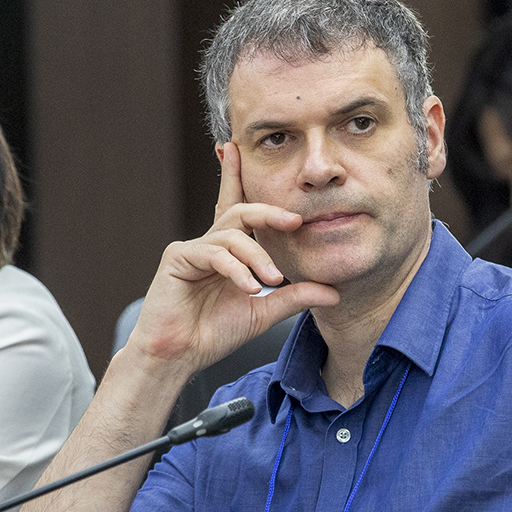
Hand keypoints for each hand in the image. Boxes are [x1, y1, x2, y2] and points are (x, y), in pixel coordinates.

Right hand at [123, 143, 339, 375]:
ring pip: (233, 235)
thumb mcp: (264, 312)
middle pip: (241, 211)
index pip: (241, 210)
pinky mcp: (178, 258)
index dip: (242, 179)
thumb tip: (334, 292)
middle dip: (268, 212)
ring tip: (271, 280)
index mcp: (228, 251)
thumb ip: (295, 297)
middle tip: (294, 220)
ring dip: (257, 256)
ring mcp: (192, 248)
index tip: (251, 156)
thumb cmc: (214, 332)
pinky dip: (235, 270)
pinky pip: (215, 254)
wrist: (180, 355)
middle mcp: (210, 244)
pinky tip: (248, 288)